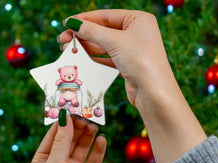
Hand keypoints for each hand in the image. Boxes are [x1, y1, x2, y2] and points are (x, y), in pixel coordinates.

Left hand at [31, 114, 105, 162]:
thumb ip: (61, 141)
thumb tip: (64, 117)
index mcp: (45, 158)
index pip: (55, 134)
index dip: (64, 121)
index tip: (73, 108)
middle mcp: (59, 162)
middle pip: (70, 139)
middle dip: (78, 127)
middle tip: (88, 115)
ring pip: (83, 147)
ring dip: (89, 136)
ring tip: (95, 124)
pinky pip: (94, 159)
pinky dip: (99, 150)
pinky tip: (102, 140)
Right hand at [59, 10, 205, 162]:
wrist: (153, 92)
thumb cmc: (140, 60)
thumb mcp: (115, 41)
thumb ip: (92, 31)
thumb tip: (73, 23)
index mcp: (138, 20)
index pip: (106, 16)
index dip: (85, 19)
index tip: (67, 24)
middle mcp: (136, 33)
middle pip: (104, 31)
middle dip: (83, 36)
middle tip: (63, 40)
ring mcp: (132, 50)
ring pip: (104, 46)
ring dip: (87, 48)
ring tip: (68, 50)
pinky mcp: (128, 65)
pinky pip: (108, 59)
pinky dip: (95, 59)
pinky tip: (82, 60)